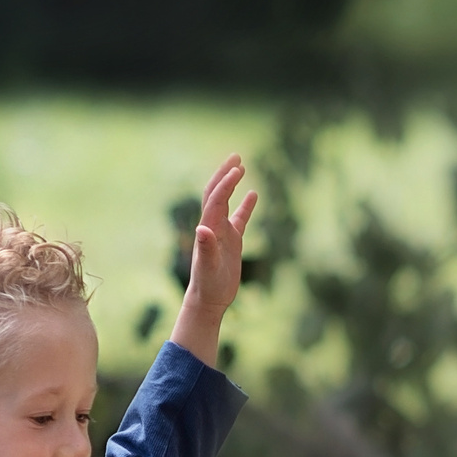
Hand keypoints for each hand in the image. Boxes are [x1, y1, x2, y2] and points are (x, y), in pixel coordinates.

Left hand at [171, 154, 258, 365]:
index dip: (226, 184)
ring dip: (231, 183)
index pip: (216, 199)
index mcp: (208, 228)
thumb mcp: (208, 268)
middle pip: (216, 193)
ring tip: (240, 165)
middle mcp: (213, 225)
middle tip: (236, 156)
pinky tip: (254, 194)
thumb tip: (202, 228)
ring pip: (226, 201)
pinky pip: (239, 218)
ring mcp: (222, 232)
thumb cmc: (208, 285)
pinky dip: (246, 205)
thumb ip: (205, 248)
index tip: (238, 169)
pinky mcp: (232, 241)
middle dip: (224, 174)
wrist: (208, 299)